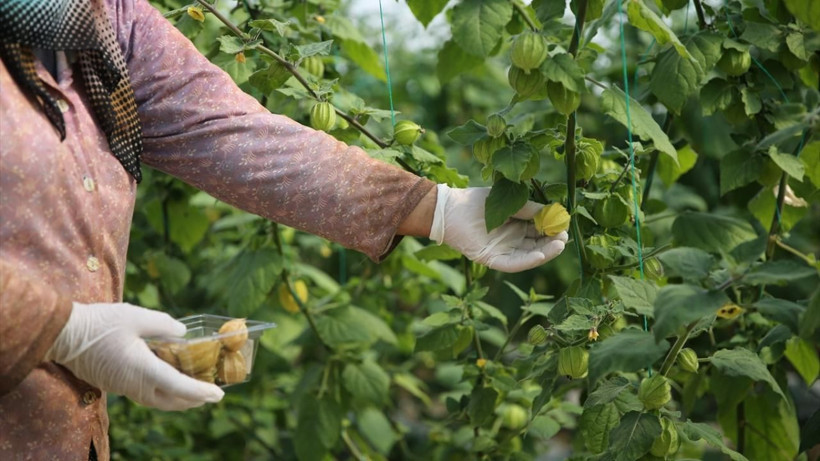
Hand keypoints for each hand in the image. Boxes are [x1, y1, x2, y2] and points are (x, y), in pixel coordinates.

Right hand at [46, 302, 223, 410]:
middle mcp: (134, 384)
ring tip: (195, 393)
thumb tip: (182, 333)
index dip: (200, 391)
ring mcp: (123, 387)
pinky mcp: (115, 385)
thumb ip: (163, 324)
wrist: (64, 334)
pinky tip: (169, 383)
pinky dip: (162, 393)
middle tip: (211, 395)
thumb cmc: (100, 323)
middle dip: (193, 400)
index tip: (218, 394)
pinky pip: (145, 395)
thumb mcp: (136, 316)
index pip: (178, 386)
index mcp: (142, 368)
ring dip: (178, 399)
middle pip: (171, 401)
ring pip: (157, 401)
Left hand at [429, 184, 567, 271]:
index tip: (564, 225)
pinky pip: (512, 264)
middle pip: (536, 245)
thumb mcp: (509, 203)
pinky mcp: (491, 259)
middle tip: (565, 236)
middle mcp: (510, 240)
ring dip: (545, 252)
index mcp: (515, 225)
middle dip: (552, 242)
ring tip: (559, 244)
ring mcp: (501, 251)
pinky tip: (541, 255)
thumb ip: (528, 209)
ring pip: (528, 256)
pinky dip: (527, 261)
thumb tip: (552, 211)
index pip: (538, 231)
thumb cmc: (476, 202)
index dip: (552, 229)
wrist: (450, 209)